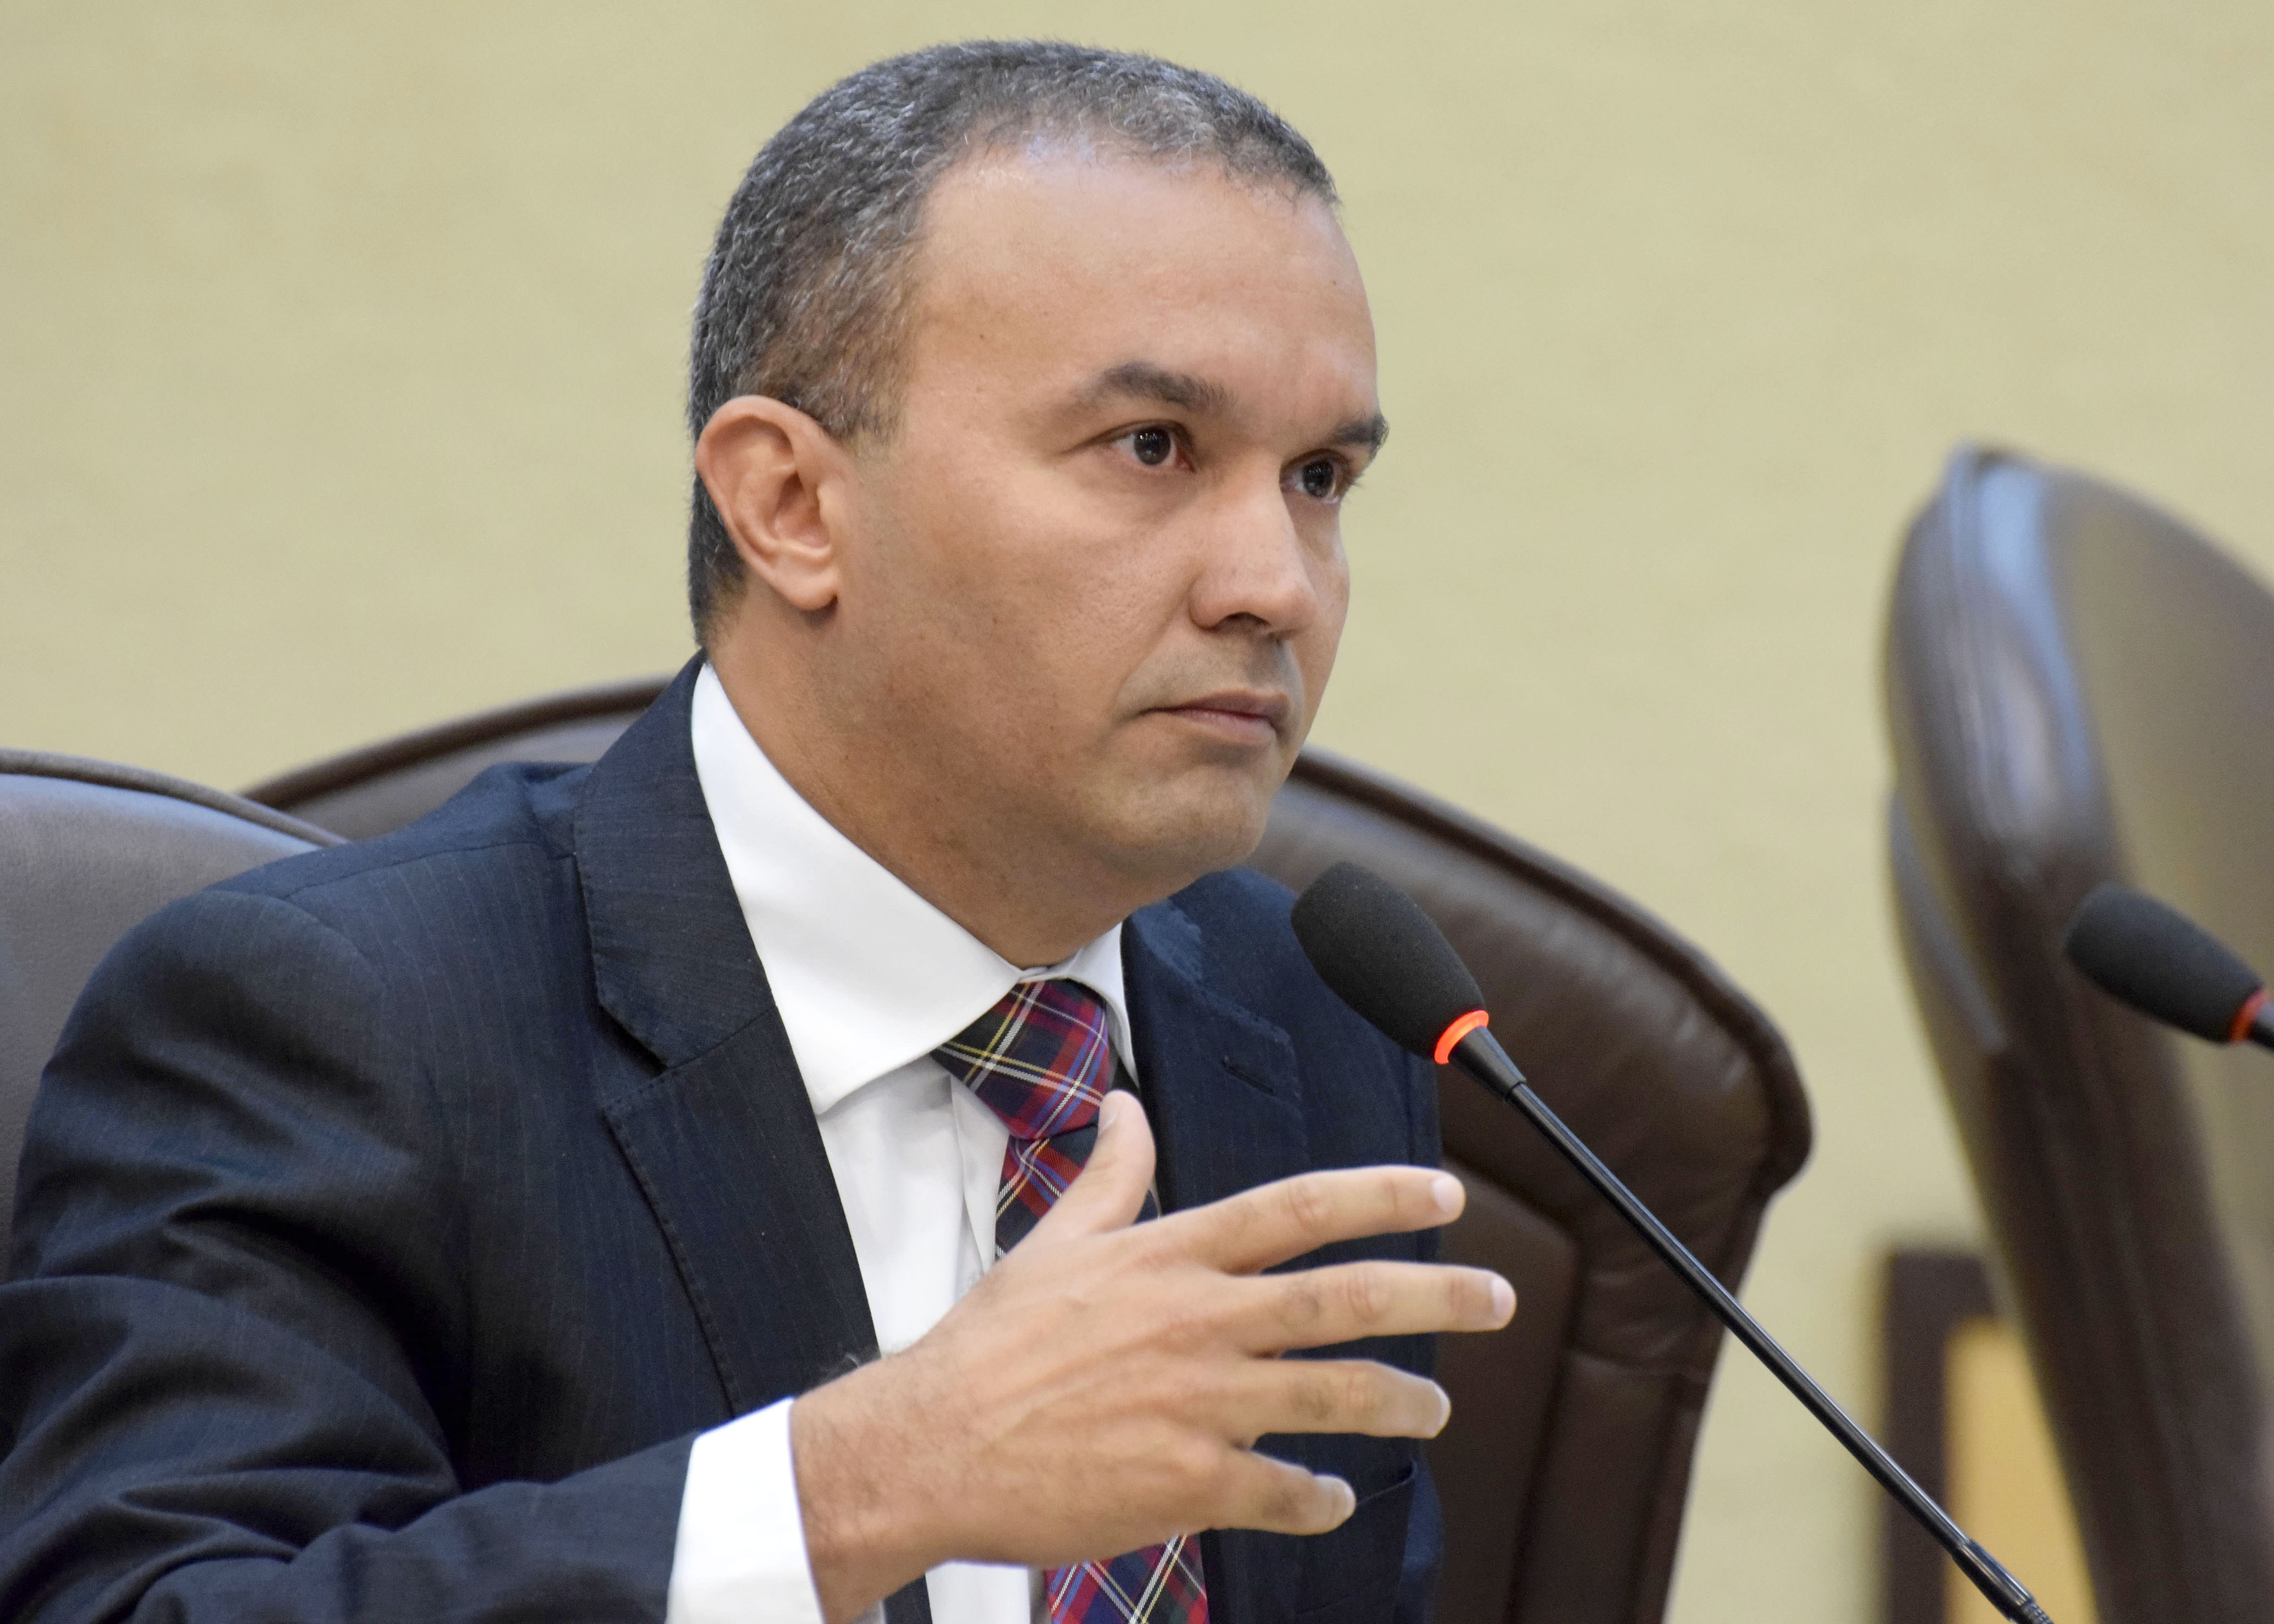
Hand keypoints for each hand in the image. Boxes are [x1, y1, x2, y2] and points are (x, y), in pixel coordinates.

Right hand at [789, 1092, 1514, 1621]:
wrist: (930, 1445)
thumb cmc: (990, 1345)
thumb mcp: (1053, 1242)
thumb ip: (1109, 1175)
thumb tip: (1124, 1104)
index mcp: (1170, 1257)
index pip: (1297, 1209)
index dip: (1381, 1196)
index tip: (1445, 1194)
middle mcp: (1198, 1321)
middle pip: (1344, 1298)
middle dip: (1437, 1295)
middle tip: (1499, 1299)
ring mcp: (1199, 1403)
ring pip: (1335, 1396)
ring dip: (1401, 1403)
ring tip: (1434, 1410)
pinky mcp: (1189, 1482)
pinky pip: (1284, 1492)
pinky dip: (1321, 1498)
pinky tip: (1336, 1499)